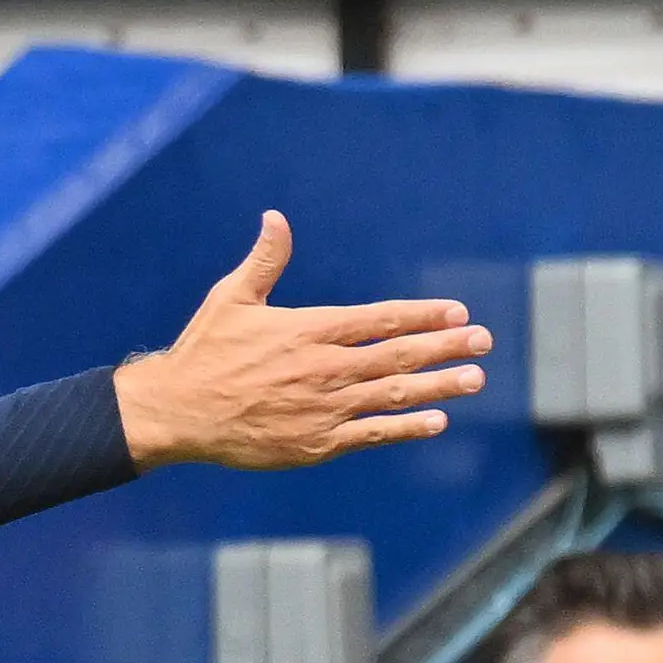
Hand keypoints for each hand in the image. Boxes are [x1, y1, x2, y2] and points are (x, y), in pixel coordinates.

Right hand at [116, 213, 490, 470]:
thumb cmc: (204, 352)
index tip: (456, 311)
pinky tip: (437, 420)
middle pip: (397, 354)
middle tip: (483, 340)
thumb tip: (275, 218)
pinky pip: (371, 434)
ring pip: (393, 393)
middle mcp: (324, 369)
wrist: (178, 412)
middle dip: (445, 346)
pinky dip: (406, 427)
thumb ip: (264, 260)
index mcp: (309, 330)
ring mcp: (323, 408)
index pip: (379, 319)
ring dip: (439, 386)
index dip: (422, 314)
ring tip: (475, 378)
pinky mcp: (315, 443)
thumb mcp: (231, 298)